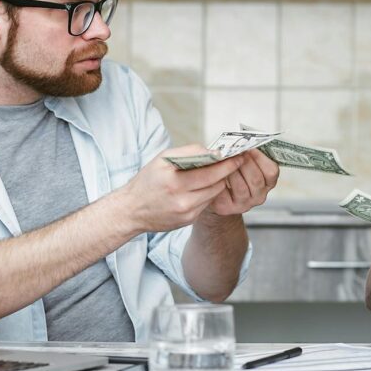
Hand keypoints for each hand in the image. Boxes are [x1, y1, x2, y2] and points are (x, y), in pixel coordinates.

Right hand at [119, 144, 242, 233]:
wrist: (132, 210)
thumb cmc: (147, 181)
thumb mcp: (162, 159)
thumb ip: (188, 152)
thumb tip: (212, 150)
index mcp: (175, 182)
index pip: (210, 173)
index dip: (227, 164)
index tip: (238, 156)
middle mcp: (182, 200)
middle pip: (217, 184)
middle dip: (227, 172)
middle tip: (234, 162)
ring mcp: (187, 213)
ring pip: (214, 194)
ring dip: (218, 183)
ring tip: (217, 173)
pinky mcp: (188, 220)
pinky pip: (206, 203)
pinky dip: (207, 193)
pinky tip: (202, 187)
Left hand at [205, 149, 279, 216]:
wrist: (214, 191)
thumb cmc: (231, 172)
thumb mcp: (243, 161)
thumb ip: (247, 154)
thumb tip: (243, 144)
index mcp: (268, 182)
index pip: (272, 171)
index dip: (261, 158)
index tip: (249, 148)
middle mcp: (259, 195)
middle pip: (256, 179)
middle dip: (244, 163)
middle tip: (235, 153)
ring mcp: (245, 204)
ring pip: (241, 188)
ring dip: (232, 172)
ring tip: (225, 162)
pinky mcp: (228, 208)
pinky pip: (225, 194)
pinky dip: (221, 182)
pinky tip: (218, 174)